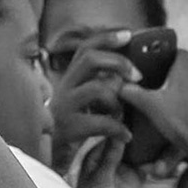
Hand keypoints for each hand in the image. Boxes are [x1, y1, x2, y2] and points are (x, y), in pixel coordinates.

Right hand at [46, 32, 135, 167]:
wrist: (49, 153)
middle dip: (118, 61)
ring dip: (118, 99)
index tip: (129, 34)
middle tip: (138, 76)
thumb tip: (129, 73)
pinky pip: (100, 122)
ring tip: (125, 113)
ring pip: (96, 88)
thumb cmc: (73, 124)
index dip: (107, 37)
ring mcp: (66, 106)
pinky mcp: (69, 127)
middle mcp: (66, 86)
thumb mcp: (83, 99)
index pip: (86, 47)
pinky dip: (118, 128)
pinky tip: (126, 135)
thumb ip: (100, 84)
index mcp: (72, 77)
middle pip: (89, 59)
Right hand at [116, 50, 187, 153]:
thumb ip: (132, 92)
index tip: (158, 61)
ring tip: (169, 97)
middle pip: (187, 68)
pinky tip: (184, 112)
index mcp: (185, 69)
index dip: (170, 54)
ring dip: (185, 88)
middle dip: (174, 72)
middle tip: (158, 80)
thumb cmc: (178, 118)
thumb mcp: (148, 104)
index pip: (181, 52)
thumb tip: (118, 86)